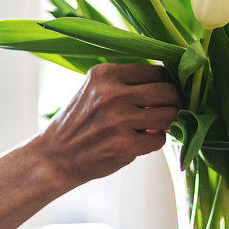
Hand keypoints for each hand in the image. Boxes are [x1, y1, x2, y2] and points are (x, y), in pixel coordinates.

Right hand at [39, 63, 180, 184]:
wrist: (55, 157)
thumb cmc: (82, 122)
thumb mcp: (96, 90)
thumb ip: (128, 84)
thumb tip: (173, 85)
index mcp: (106, 73)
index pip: (157, 71)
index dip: (167, 84)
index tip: (165, 95)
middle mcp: (112, 93)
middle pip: (168, 91)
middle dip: (173, 102)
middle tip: (167, 111)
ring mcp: (118, 120)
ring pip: (170, 114)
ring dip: (167, 123)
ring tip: (155, 126)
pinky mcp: (124, 145)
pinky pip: (160, 139)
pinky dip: (155, 141)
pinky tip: (141, 141)